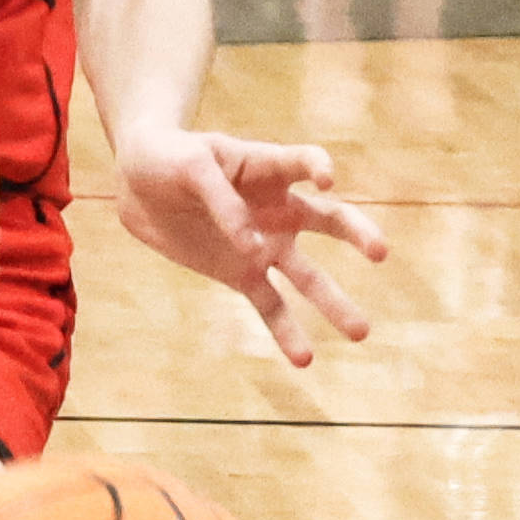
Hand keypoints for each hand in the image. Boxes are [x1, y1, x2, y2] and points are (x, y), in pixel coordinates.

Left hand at [110, 127, 386, 368]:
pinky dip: (287, 333)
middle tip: (381, 252)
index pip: (305, 163)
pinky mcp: (242, 274)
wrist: (138, 185)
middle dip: (358, 235)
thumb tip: (254, 250)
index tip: (324, 180)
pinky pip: (271, 307)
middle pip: (330, 220)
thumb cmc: (169, 158)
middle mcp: (279, 208)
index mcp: (268, 167)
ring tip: (361, 332)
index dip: (317, 168)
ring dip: (335, 303)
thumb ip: (224, 204)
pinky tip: (304, 360)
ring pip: (308, 277)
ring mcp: (265, 244)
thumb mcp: (190, 168)